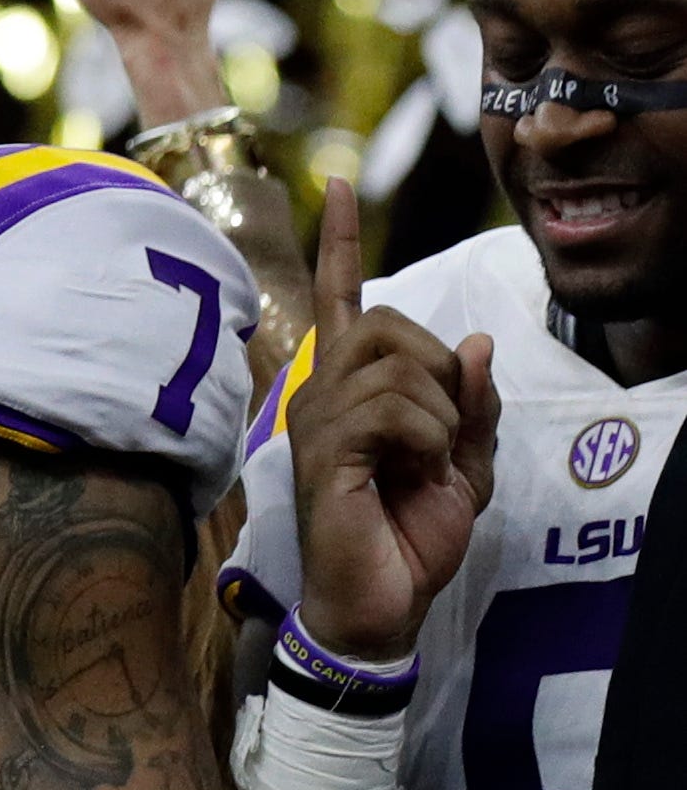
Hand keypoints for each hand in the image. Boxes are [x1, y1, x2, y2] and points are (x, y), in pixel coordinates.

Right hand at [285, 177, 496, 660]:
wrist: (381, 607)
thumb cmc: (408, 537)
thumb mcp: (465, 467)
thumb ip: (472, 405)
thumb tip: (473, 341)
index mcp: (348, 390)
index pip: (344, 299)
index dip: (341, 240)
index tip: (339, 183)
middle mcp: (320, 391)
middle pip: (387, 322)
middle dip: (437, 370)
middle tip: (442, 434)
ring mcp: (316, 418)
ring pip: (397, 366)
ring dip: (439, 416)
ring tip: (424, 465)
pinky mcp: (324, 449)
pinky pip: (393, 409)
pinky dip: (427, 440)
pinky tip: (410, 474)